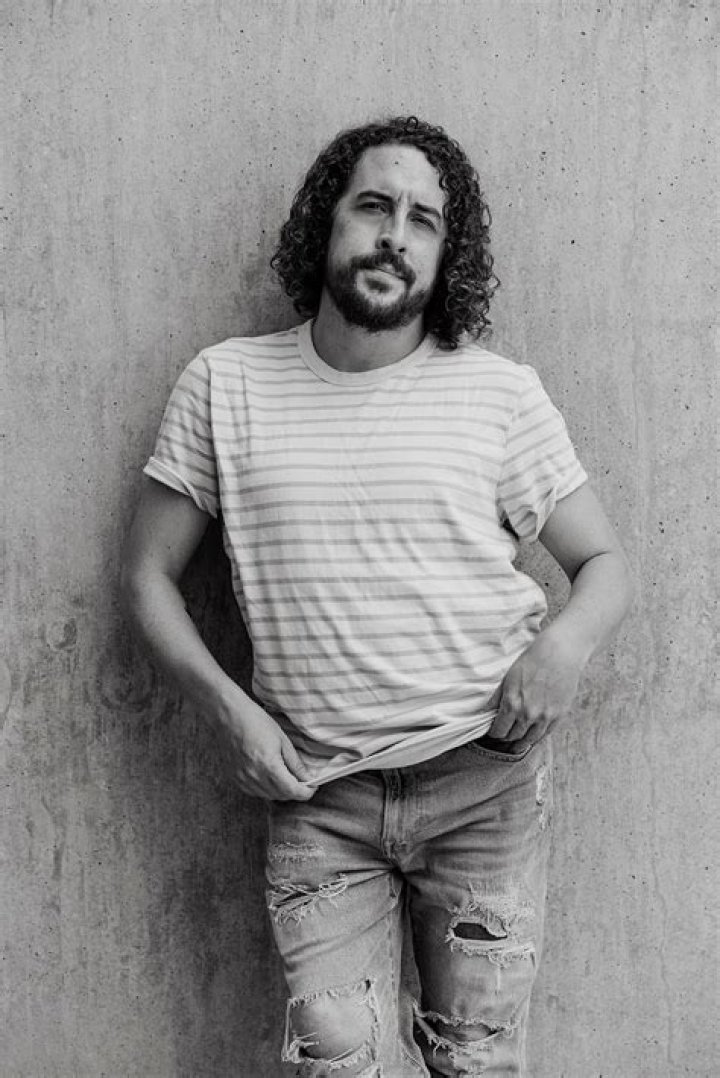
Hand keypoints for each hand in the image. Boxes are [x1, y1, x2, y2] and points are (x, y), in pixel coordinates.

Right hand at [214, 690, 314, 800]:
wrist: (230, 716)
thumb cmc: (256, 722)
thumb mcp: (282, 740)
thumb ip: (295, 763)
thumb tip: (307, 778)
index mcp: (268, 767)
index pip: (292, 791)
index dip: (306, 792)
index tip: (313, 787)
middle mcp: (254, 778)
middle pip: (282, 796)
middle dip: (295, 791)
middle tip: (303, 779)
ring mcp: (243, 780)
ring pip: (269, 797)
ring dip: (281, 791)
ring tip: (287, 776)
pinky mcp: (235, 780)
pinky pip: (256, 792)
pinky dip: (267, 789)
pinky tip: (270, 776)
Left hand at [489, 629, 588, 751]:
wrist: (558, 654)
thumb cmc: (532, 662)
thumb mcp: (508, 677)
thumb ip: (496, 698)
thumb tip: (485, 712)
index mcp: (512, 704)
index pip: (499, 731)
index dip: (494, 733)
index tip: (493, 732)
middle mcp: (528, 715)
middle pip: (513, 737)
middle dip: (506, 737)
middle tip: (503, 736)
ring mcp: (545, 717)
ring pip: (529, 740)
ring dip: (521, 743)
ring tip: (516, 743)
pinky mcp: (558, 716)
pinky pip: (545, 734)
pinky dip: (536, 737)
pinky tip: (531, 736)